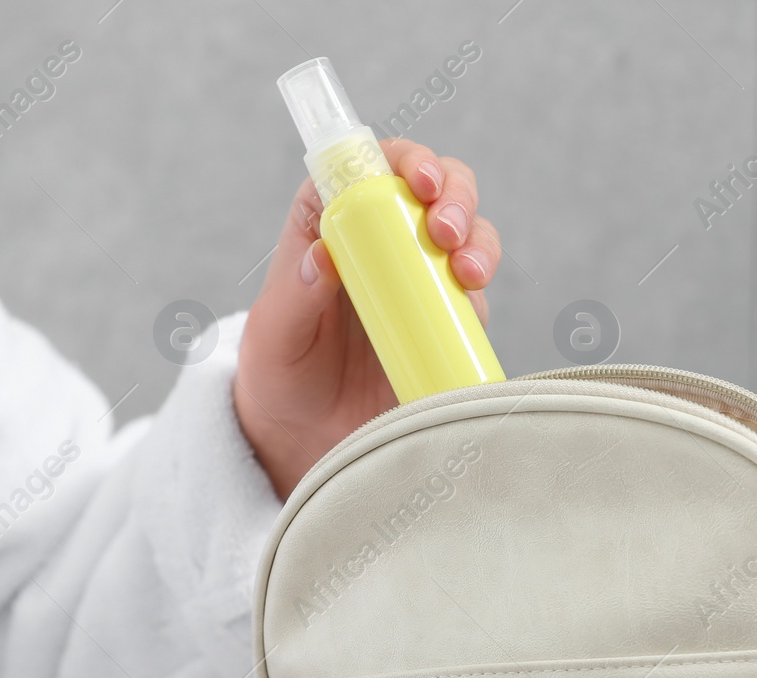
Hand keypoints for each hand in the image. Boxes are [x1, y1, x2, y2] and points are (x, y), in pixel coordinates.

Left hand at [235, 139, 503, 498]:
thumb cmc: (279, 375)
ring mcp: (418, 277)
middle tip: (445, 230)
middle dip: (454, 194)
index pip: (369, 166)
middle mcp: (380, 239)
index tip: (417, 180)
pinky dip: (482, 294)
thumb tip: (323, 256)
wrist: (307, 439)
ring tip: (467, 271)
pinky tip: (471, 306)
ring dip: (477, 241)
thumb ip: (294, 294)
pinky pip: (475, 296)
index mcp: (330, 222)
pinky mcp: (445, 319)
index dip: (402, 159)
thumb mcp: (273, 337)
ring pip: (466, 233)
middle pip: (433, 188)